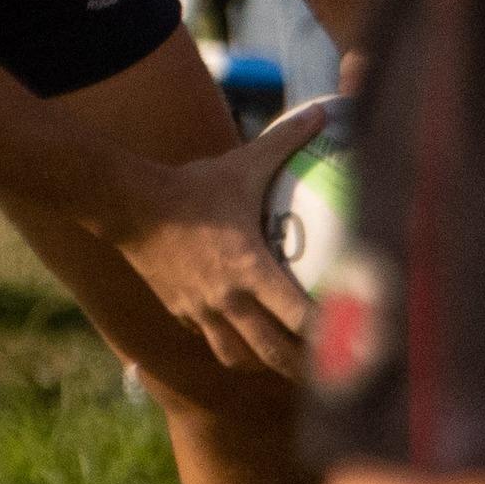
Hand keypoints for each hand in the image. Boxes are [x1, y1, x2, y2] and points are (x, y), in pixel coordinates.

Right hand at [112, 102, 325, 378]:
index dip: (330, 336)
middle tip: (330, 372)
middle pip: (273, 353)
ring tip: (284, 362)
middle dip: (304, 369)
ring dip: (263, 363)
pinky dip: (228, 342)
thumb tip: (323, 110)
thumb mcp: (243, 163)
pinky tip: (239, 334)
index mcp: (251, 271)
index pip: (299, 318)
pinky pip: (209, 337)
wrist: (131, 207)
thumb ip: (285, 140)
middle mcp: (228, 300)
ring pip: (238, 357)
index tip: (354, 343)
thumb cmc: (193, 186)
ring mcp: (201, 311)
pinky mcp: (180, 311)